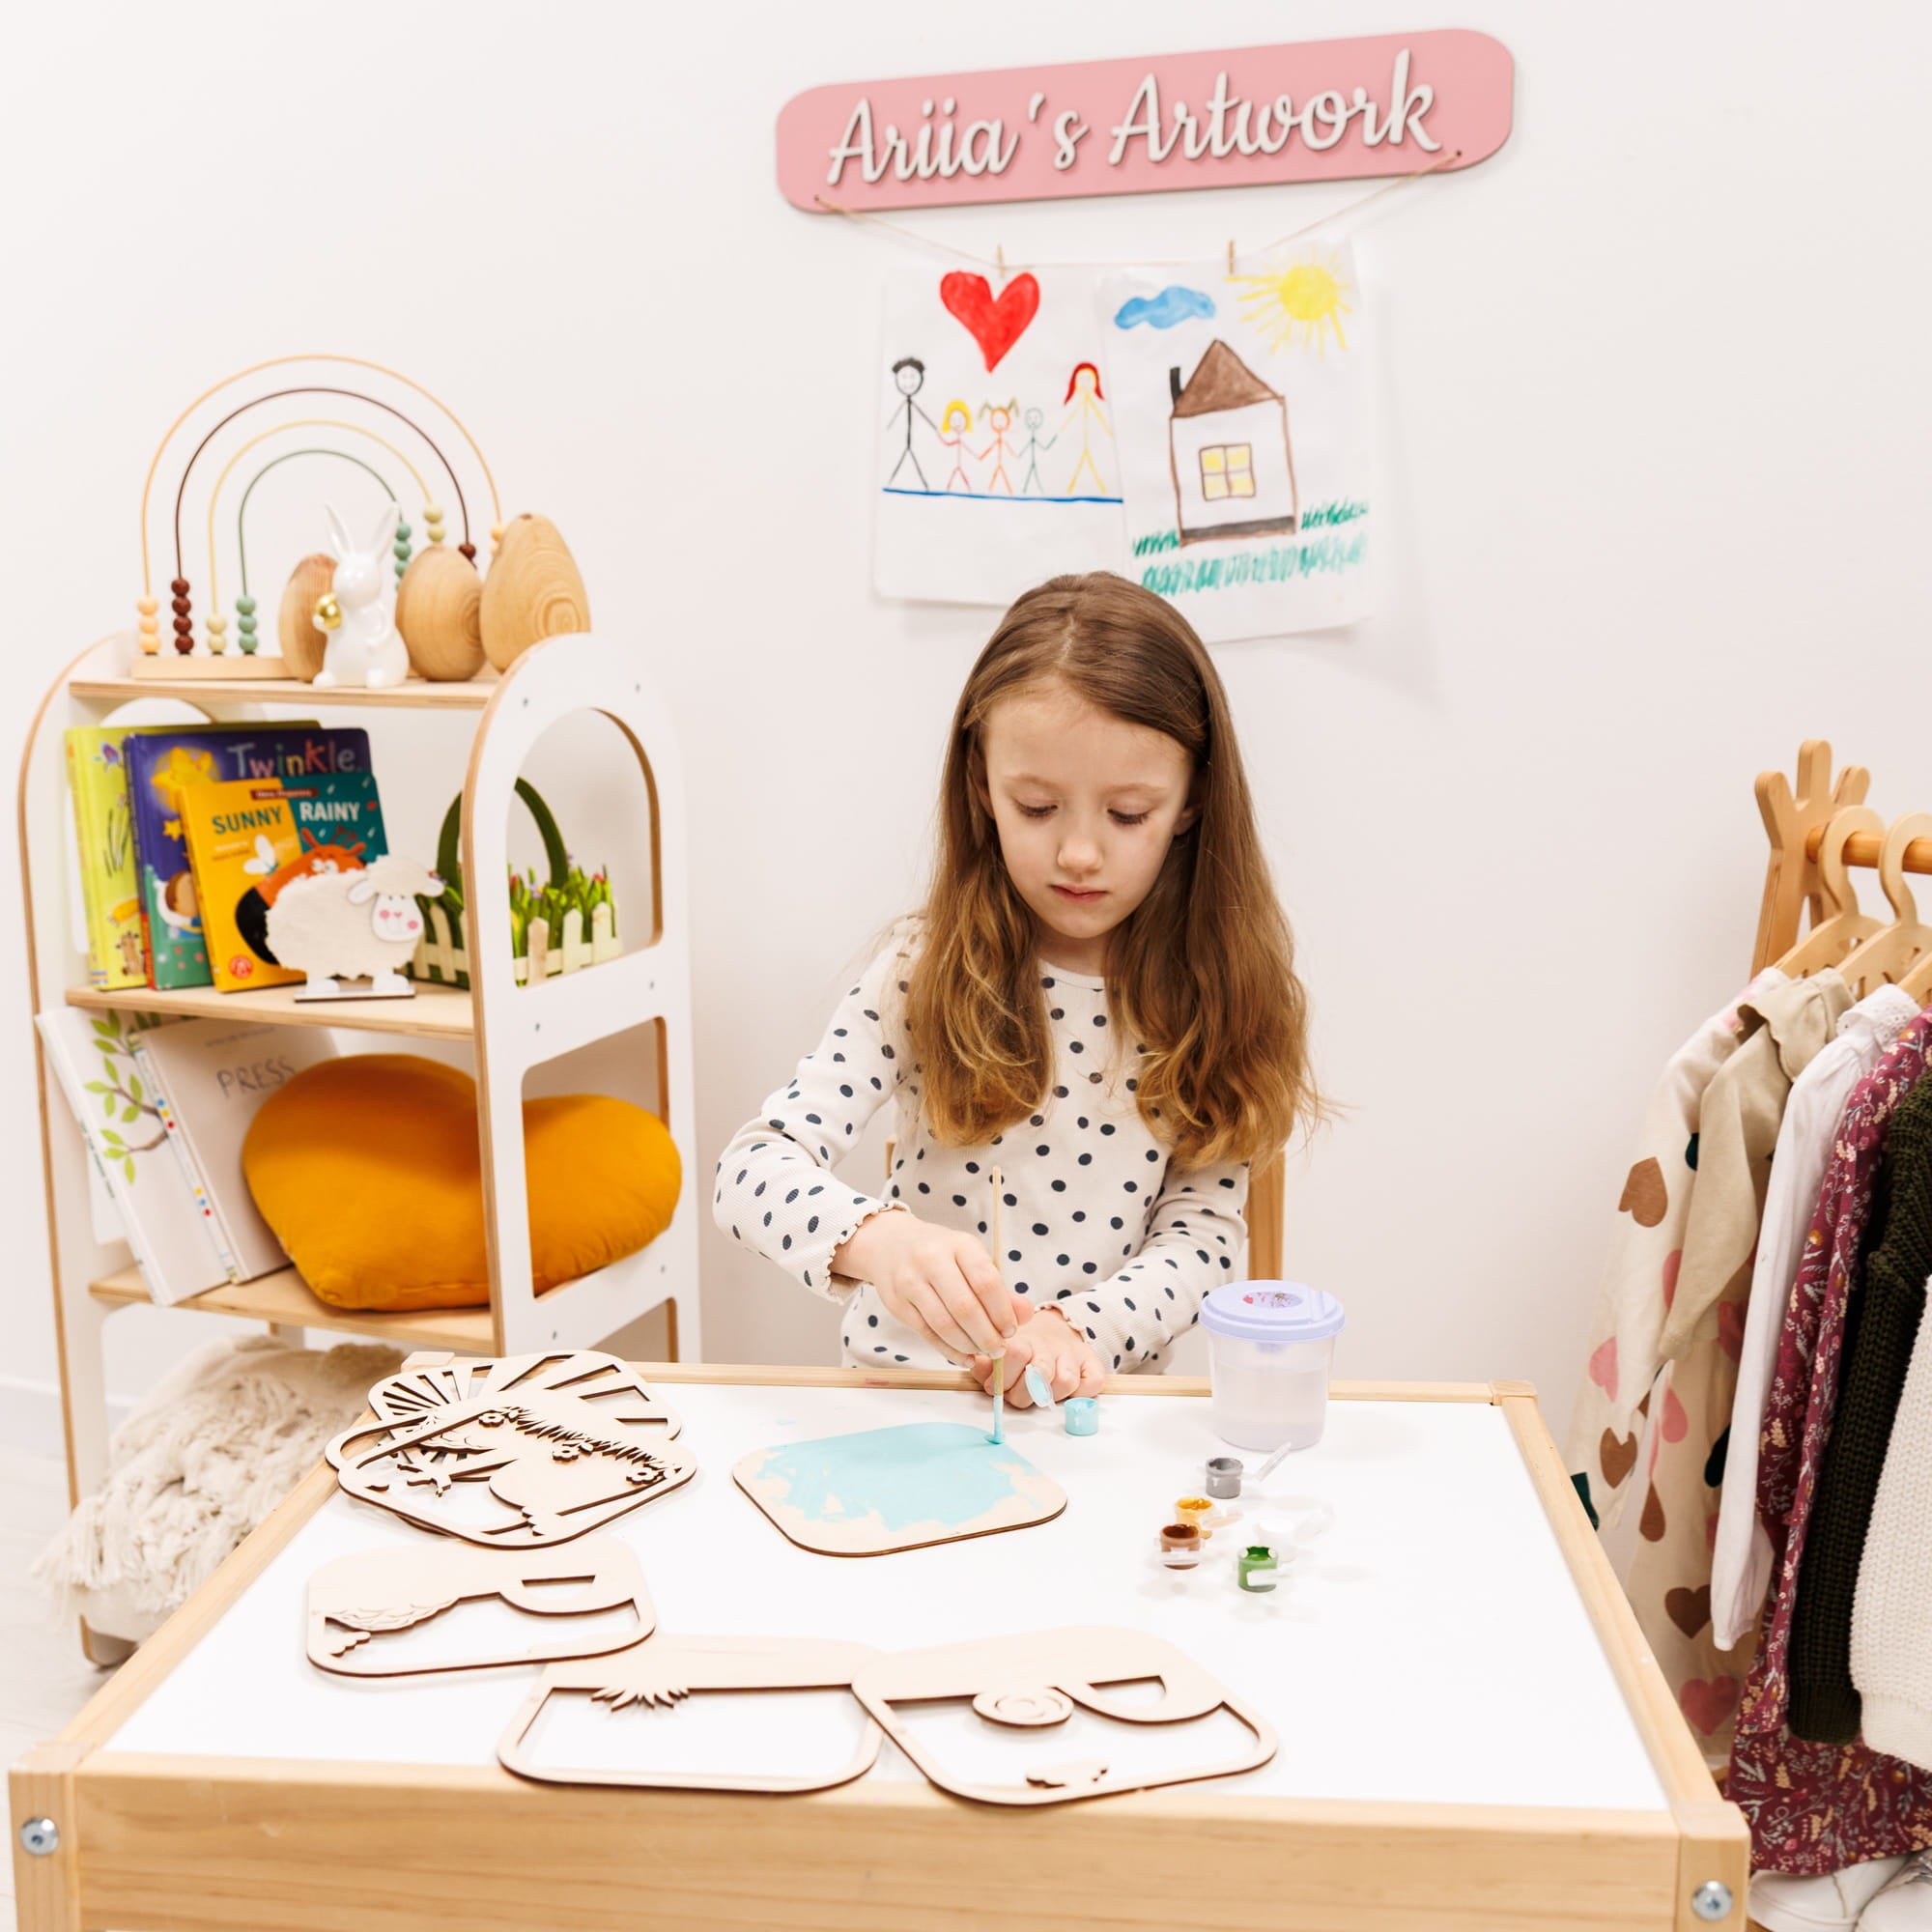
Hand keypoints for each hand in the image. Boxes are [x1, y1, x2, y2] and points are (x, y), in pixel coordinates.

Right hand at [833, 1209, 1028, 1359]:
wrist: (890, 1244)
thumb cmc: (941, 1254)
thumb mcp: (971, 1258)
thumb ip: (999, 1288)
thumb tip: (1025, 1315)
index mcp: (959, 1245)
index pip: (986, 1281)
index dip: (1002, 1311)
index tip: (1011, 1330)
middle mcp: (931, 1260)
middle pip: (964, 1307)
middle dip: (986, 1335)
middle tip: (999, 1348)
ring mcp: (910, 1282)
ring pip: (944, 1324)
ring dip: (968, 1345)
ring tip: (983, 1352)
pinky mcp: (897, 1303)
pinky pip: (926, 1334)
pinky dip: (949, 1350)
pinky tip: (964, 1356)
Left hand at [969, 1308, 1103, 1407]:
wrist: (1054, 1330)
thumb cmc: (1023, 1350)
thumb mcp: (999, 1353)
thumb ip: (984, 1363)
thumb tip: (977, 1366)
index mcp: (1024, 1341)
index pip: (1015, 1353)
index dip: (1003, 1377)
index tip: (995, 1386)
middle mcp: (1049, 1347)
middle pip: (1039, 1373)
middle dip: (1023, 1393)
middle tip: (1017, 1395)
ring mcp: (1072, 1357)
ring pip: (1065, 1381)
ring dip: (1050, 1395)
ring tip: (1040, 1394)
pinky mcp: (1092, 1366)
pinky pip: (1092, 1383)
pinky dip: (1081, 1393)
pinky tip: (1067, 1393)